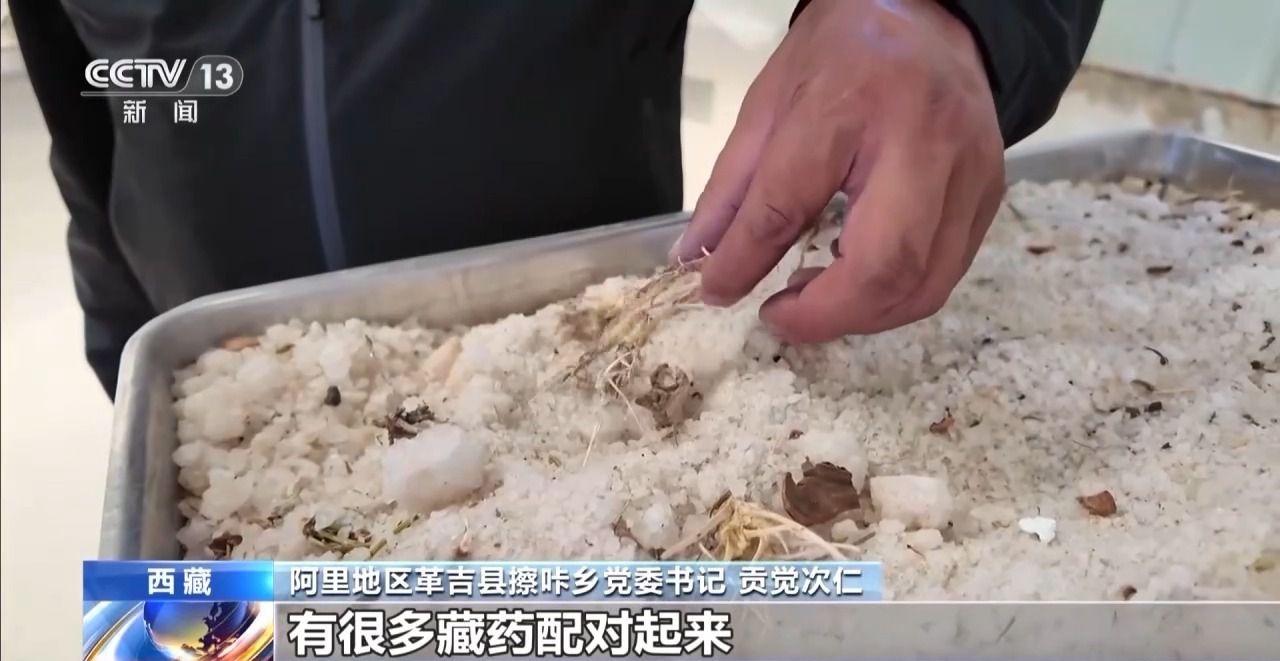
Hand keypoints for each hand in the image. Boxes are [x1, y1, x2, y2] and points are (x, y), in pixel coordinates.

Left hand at [673, 0, 1005, 343]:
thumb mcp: (768, 103)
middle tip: (781, 315)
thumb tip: (696, 260)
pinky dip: (894, 298)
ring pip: (923, 286)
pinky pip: (945, 275)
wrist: (929, 16)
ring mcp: (970, 172)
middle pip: (884, 265)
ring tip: (815, 300)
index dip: (746, 261)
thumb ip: (732, 188)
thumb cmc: (840, 56)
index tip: (718, 292)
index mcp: (851, 101)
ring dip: (861, 317)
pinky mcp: (990, 196)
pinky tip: (855, 281)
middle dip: (825, 314)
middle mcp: (925, 139)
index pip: (789, 203)